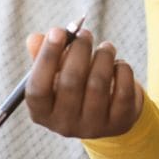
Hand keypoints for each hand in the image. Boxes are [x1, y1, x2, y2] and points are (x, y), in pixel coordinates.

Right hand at [24, 27, 144, 138]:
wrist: (108, 112)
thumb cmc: (74, 85)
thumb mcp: (55, 72)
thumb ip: (43, 55)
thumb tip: (35, 39)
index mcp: (41, 113)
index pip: (38, 88)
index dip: (47, 57)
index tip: (58, 31)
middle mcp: (64, 125)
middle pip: (70, 81)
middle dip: (79, 50)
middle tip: (85, 33)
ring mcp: (93, 127)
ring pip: (98, 83)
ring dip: (103, 56)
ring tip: (106, 47)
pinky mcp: (120, 123)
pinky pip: (123, 89)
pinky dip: (122, 69)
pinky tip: (118, 65)